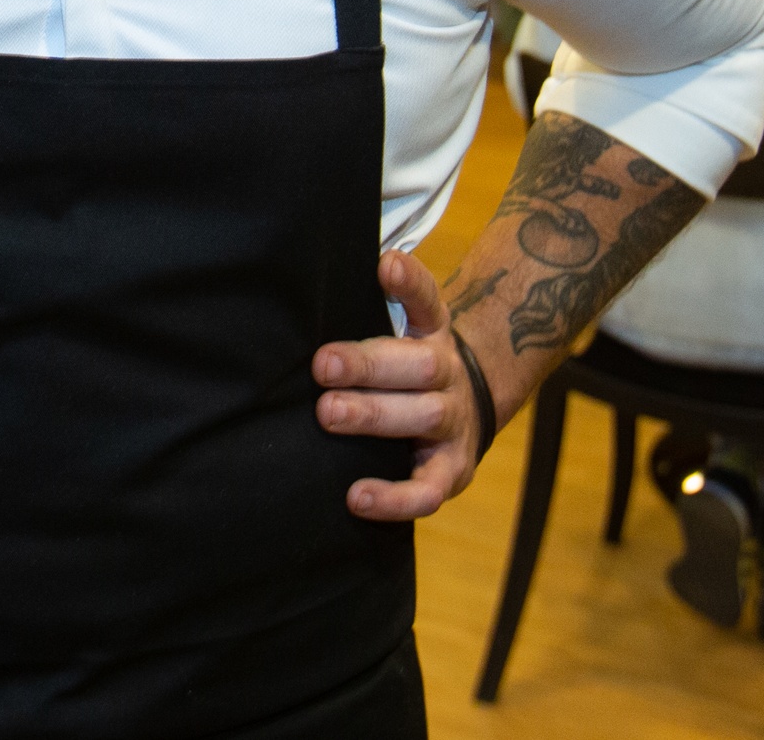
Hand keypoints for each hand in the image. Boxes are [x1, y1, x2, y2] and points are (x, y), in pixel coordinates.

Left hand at [313, 251, 490, 521]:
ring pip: (424, 416)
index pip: (427, 300)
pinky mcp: (452, 471)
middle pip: (419, 366)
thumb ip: (359, 314)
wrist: (464, 409)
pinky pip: (428, 489)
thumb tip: (298, 297)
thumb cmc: (403, 368)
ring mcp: (454, 423)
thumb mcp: (397, 333)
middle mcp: (447, 374)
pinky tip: (357, 497)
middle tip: (323, 366)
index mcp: (431, 333)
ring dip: (375, 416)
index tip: (386, 265)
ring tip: (329, 414)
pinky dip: (395, 497)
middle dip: (368, 365)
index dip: (410, 282)